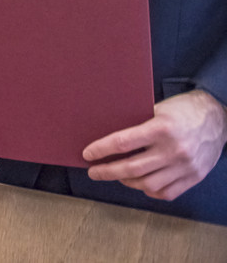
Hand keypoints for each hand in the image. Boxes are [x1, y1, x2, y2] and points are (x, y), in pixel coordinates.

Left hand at [85, 90, 226, 200]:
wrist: (218, 118)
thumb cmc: (183, 110)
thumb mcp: (157, 109)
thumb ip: (136, 123)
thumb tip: (106, 134)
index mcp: (161, 128)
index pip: (123, 142)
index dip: (101, 150)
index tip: (87, 154)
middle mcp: (174, 150)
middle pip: (132, 168)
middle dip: (107, 171)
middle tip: (93, 171)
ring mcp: (185, 166)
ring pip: (147, 184)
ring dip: (126, 182)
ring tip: (116, 176)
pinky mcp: (194, 177)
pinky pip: (166, 192)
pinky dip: (149, 190)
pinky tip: (140, 183)